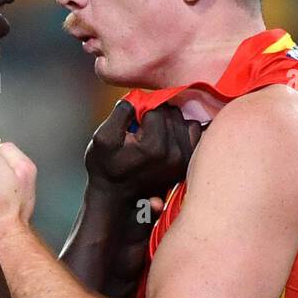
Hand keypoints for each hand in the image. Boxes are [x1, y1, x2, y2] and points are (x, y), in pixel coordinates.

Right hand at [85, 100, 202, 210]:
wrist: (115, 199)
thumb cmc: (105, 168)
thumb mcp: (102, 137)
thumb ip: (121, 112)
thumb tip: (138, 98)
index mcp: (154, 146)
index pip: (155, 108)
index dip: (140, 110)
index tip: (131, 124)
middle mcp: (175, 154)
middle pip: (172, 113)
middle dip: (155, 116)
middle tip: (140, 131)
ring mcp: (184, 160)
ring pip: (184, 120)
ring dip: (169, 122)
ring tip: (152, 136)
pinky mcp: (189, 163)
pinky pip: (195, 132)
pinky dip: (182, 130)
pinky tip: (167, 139)